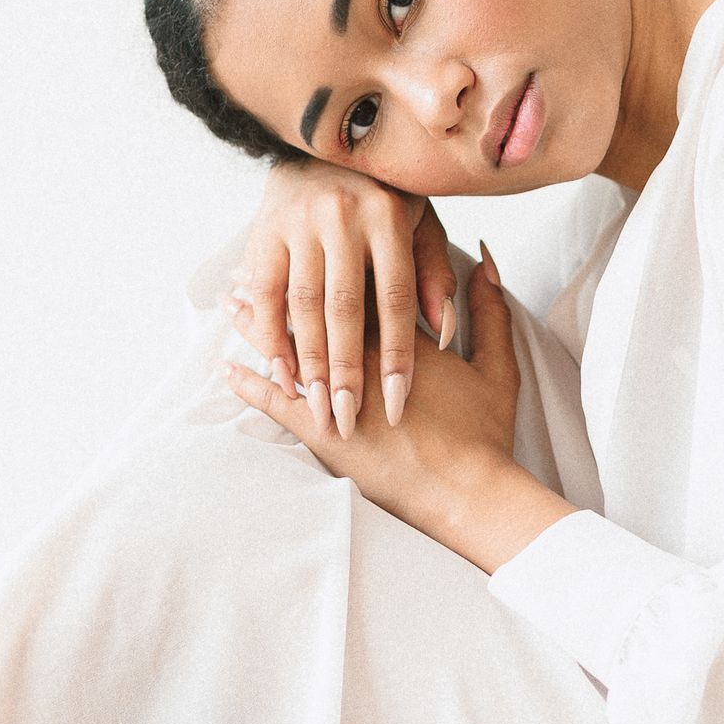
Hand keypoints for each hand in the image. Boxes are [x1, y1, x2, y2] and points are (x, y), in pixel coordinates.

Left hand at [222, 243, 576, 573]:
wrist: (468, 489)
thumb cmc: (484, 432)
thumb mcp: (497, 365)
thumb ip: (490, 308)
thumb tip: (486, 259)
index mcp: (399, 332)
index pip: (357, 287)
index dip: (329, 262)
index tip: (306, 235)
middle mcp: (361, 352)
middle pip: (312, 307)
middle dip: (277, 284)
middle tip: (247, 262)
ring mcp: (338, 391)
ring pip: (288, 346)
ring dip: (256, 324)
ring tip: (229, 301)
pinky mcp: (323, 428)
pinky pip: (275, 400)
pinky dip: (249, 383)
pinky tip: (226, 368)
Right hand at [228, 160, 458, 439]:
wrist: (321, 147)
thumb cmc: (382, 196)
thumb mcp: (421, 223)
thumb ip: (434, 273)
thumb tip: (442, 330)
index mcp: (389, 216)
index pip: (394, 297)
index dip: (397, 354)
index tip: (397, 402)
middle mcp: (342, 216)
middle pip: (344, 307)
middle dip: (345, 371)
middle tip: (348, 420)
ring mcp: (300, 222)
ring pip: (302, 305)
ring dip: (307, 362)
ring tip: (316, 407)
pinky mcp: (266, 232)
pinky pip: (266, 294)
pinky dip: (270, 336)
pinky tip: (281, 373)